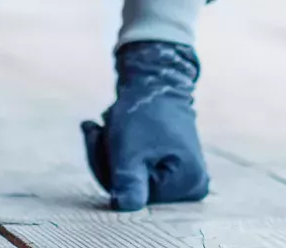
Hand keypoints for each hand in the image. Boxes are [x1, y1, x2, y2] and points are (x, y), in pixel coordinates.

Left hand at [80, 40, 209, 210]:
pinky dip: (117, 152)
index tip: (94, 134)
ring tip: (103, 124)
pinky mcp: (172, 168)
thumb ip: (127, 180)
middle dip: (106, 161)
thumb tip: (125, 207)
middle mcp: (192, 186)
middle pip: (134, 189)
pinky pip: (136, 171)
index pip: (135, 196)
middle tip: (94, 128)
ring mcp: (183, 178)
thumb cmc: (143, 112)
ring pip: (130, 180)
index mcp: (188, 184)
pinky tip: (108, 128)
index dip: (107, 169)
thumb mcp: (129, 148)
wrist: (154, 78)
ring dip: (108, 153)